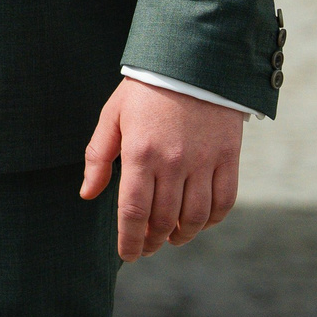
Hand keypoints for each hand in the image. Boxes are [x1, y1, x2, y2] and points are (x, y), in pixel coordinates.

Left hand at [80, 76, 244, 259]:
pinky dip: (211, 220)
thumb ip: (99, 156)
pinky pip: (223, 202)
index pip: (133, 211)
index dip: (129, 239)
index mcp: (140, 153)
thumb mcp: (113, 116)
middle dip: (153, 240)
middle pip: (163, 219)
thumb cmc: (146, 89)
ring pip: (194, 217)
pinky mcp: (229, 158)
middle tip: (146, 247)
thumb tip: (88, 194)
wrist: (193, 61)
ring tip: (171, 239)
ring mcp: (204, 162)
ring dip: (181, 236)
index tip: (127, 255)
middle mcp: (173, 162)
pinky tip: (198, 223)